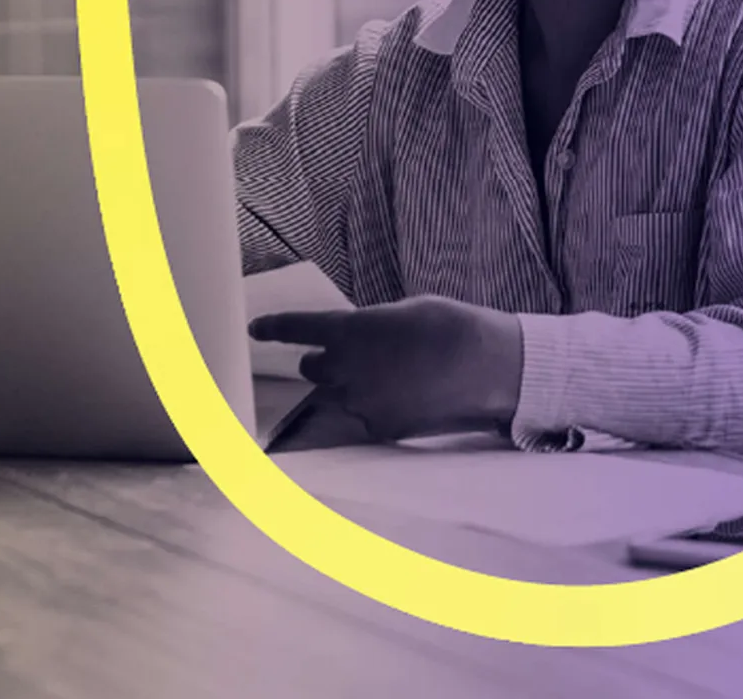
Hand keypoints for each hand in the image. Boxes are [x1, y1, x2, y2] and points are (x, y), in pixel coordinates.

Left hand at [249, 297, 522, 442]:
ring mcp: (362, 404)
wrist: (488, 367)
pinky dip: (375, 408)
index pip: (296, 328)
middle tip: (354, 356)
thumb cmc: (449, 327)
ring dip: (350, 386)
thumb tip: (357, 340)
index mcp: (350, 331)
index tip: (255, 328)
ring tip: (392, 376)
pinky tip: (406, 396)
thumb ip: (367, 327)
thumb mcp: (401, 312)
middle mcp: (346, 370)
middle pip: (312, 368)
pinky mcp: (381, 429)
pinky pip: (363, 417)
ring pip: (337, 395)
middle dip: (324, 362)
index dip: (273, 327)